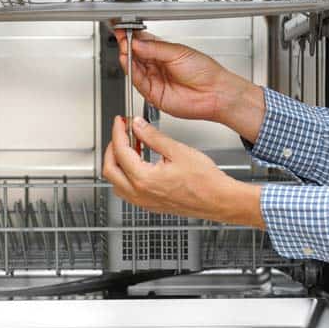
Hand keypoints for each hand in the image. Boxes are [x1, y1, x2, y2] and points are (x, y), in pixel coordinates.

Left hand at [103, 115, 264, 227]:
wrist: (219, 201)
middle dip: (112, 147)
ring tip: (131, 147)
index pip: (120, 151)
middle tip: (122, 133)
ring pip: (115, 182)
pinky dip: (126, 175)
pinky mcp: (150, 205)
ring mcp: (143, 202)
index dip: (118, 132)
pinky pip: (127, 191)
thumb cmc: (205, 182)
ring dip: (118, 163)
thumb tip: (138, 126)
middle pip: (109, 169)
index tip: (121, 122)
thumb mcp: (178, 151)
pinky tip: (139, 163)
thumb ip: (153, 137)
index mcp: (144, 179)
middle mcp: (140, 194)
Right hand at [114, 29, 264, 141]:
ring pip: (134, 68)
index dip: (132, 36)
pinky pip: (138, 82)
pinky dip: (131, 71)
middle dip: (127, 45)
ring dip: (127, 57)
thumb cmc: (205, 71)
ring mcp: (154, 80)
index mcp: (164, 52)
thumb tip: (136, 42)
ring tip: (124, 47)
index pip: (142, 43)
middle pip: (135, 55)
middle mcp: (157, 66)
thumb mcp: (178, 52)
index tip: (123, 29)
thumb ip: (155, 48)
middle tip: (122, 37)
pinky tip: (128, 61)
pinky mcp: (153, 94)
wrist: (214, 93)